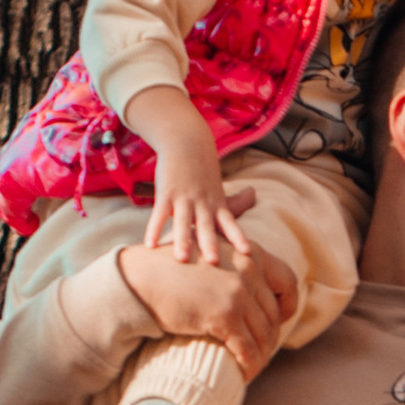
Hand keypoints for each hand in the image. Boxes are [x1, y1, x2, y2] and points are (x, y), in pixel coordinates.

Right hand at [118, 234, 296, 383]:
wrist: (142, 277)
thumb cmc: (173, 264)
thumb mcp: (210, 246)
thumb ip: (235, 243)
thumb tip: (252, 197)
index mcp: (250, 251)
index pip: (288, 281)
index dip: (288, 305)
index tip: (279, 321)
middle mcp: (249, 269)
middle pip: (274, 313)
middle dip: (270, 337)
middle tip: (260, 351)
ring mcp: (238, 292)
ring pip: (264, 335)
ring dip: (260, 355)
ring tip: (252, 366)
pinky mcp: (225, 316)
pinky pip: (248, 350)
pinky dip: (249, 366)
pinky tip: (244, 374)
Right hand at [132, 99, 250, 265]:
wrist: (186, 142)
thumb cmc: (204, 171)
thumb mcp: (220, 187)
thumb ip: (236, 201)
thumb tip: (254, 196)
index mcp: (216, 204)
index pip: (230, 223)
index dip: (238, 237)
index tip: (247, 252)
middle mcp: (202, 203)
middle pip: (207, 226)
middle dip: (210, 244)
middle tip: (214, 262)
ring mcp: (184, 198)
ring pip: (183, 221)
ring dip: (182, 240)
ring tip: (181, 259)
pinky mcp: (166, 193)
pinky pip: (160, 214)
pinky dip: (154, 229)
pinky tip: (150, 245)